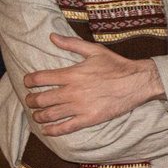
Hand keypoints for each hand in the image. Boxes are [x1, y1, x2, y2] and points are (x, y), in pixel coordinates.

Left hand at [24, 34, 164, 134]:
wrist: (139, 81)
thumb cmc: (117, 65)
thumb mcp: (95, 50)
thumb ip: (71, 44)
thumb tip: (52, 37)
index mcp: (72, 74)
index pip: (39, 78)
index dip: (28, 81)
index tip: (27, 83)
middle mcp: (73, 91)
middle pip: (40, 99)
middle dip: (31, 101)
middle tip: (31, 101)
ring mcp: (80, 106)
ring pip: (49, 114)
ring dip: (39, 116)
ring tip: (38, 115)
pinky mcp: (89, 118)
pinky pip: (65, 127)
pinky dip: (52, 130)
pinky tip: (47, 130)